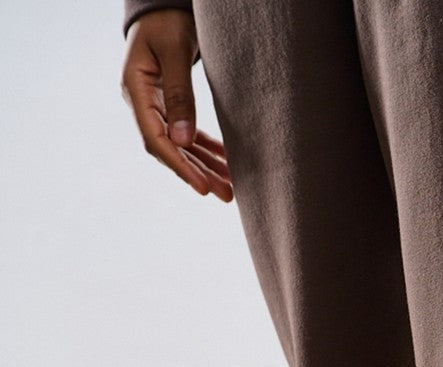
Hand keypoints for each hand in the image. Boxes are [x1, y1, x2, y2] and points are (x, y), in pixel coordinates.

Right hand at [120, 10, 232, 200]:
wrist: (163, 6)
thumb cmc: (166, 21)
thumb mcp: (174, 52)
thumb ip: (179, 95)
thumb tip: (183, 141)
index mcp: (135, 90)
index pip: (155, 139)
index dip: (179, 166)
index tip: (202, 186)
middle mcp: (142, 103)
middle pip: (169, 149)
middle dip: (198, 174)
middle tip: (225, 195)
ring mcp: (155, 106)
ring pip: (180, 146)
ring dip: (205, 167)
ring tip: (230, 189)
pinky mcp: (169, 105)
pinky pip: (188, 134)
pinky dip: (207, 149)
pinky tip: (225, 163)